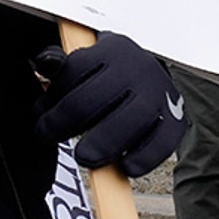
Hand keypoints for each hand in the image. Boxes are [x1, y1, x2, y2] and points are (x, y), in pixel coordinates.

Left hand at [34, 32, 188, 177]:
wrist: (155, 70)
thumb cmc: (108, 73)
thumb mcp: (85, 61)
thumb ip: (59, 68)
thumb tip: (42, 78)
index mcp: (108, 51)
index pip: (73, 74)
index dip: (52, 102)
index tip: (42, 122)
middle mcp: (135, 69)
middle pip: (95, 99)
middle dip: (67, 123)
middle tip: (51, 137)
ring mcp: (158, 93)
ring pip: (131, 121)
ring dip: (104, 144)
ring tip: (85, 157)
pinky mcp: (176, 118)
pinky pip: (162, 142)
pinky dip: (143, 158)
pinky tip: (125, 167)